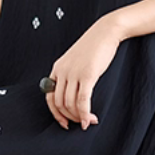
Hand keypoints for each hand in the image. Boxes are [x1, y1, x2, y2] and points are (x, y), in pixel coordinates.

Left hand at [45, 16, 122, 130]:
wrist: (105, 32)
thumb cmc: (93, 47)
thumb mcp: (75, 60)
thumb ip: (70, 75)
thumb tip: (72, 96)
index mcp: (57, 69)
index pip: (49, 97)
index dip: (56, 113)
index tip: (64, 123)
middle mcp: (62, 72)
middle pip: (60, 103)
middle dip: (70, 118)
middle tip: (81, 123)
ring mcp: (73, 73)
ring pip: (71, 104)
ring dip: (79, 117)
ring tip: (89, 121)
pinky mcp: (87, 75)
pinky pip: (83, 100)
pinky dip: (85, 113)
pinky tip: (89, 119)